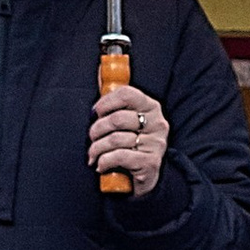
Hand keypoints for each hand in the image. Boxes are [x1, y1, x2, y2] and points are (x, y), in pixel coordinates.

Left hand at [87, 79, 169, 200]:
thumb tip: (100, 72)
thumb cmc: (132, 144)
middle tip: (92, 139)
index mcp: (151, 107)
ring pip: (115, 139)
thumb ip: (116, 100)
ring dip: (97, 149)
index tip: (96, 112)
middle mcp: (157, 124)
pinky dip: (104, 161)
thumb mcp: (127, 121)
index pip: (127, 94)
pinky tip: (102, 164)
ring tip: (94, 155)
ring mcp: (156, 144)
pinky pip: (119, 156)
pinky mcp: (150, 163)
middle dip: (96, 130)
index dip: (106, 102)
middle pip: (117, 119)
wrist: (145, 177)